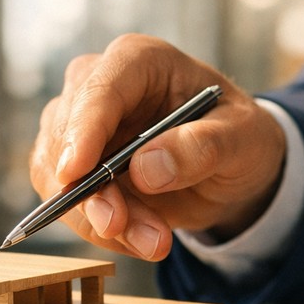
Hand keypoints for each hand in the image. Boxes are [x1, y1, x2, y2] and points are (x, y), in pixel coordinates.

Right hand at [30, 34, 286, 259]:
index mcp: (141, 61)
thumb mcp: (243, 137)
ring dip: (102, 220)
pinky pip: (68, 205)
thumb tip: (146, 169)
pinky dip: (102, 231)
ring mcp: (79, 128)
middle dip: (96, 194)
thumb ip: (203, 147)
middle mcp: (98, 86)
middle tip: (134, 232)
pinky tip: (141, 238)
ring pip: (60, 178)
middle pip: (68, 137)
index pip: (100, 88)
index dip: (83, 130)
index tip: (75, 173)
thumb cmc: (237, 135)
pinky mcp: (75, 169)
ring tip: (155, 242)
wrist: (229, 167)